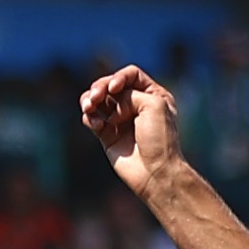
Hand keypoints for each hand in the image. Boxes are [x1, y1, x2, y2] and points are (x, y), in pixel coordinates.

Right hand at [79, 64, 183, 197]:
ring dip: (90, 101)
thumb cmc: (160, 139)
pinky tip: (95, 125)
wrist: (155, 172)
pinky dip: (89, 118)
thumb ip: (130, 94)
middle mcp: (136, 105)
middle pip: (111, 86)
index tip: (113, 89)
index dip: (118, 78)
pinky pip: (93, 120)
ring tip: (88, 107)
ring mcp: (121, 121)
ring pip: (99, 101)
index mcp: (153, 95)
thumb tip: (111, 101)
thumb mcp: (153, 105)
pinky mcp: (108, 136)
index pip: (130, 75)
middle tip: (95, 97)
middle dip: (100, 88)